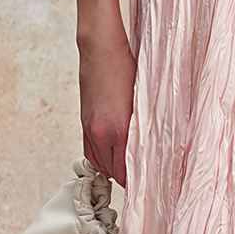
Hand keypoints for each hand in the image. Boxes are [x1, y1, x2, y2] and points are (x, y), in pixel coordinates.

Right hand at [78, 30, 136, 187]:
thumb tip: (150, 144)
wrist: (100, 49)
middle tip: (141, 177)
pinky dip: (101, 158)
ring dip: (113, 168)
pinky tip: (111, 156)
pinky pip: (90, 153)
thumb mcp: (141, 98)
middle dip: (127, 176)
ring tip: (127, 168)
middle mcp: (102, 133)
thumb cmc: (124, 67)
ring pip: (101, 164)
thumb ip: (143, 125)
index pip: (127, 170)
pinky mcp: (84, 123)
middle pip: (114, 171)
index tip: (147, 184)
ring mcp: (90, 129)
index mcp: (119, 129)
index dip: (137, 180)